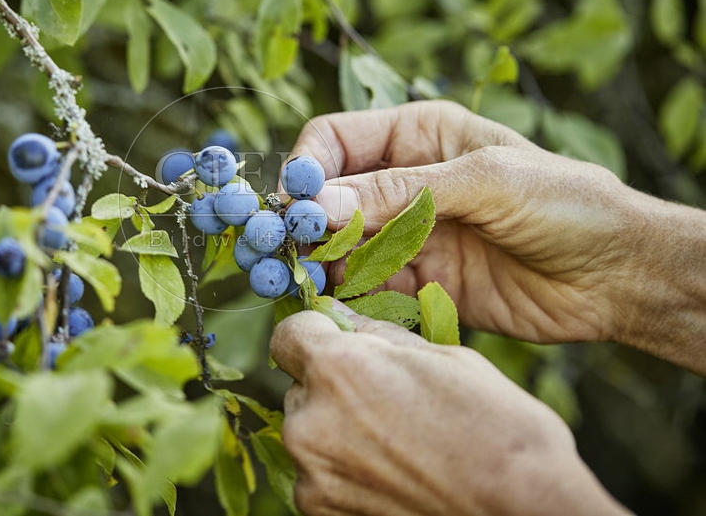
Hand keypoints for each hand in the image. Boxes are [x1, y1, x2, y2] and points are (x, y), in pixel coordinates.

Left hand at [270, 310, 627, 515]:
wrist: (525, 511)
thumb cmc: (498, 429)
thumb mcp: (442, 358)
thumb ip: (377, 336)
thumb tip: (341, 317)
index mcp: (338, 368)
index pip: (289, 335)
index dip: (316, 334)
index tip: (339, 343)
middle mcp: (310, 420)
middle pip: (300, 387)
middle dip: (332, 387)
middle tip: (385, 401)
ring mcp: (313, 473)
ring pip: (309, 433)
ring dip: (336, 431)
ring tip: (395, 444)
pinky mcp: (321, 512)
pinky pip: (319, 476)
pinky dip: (344, 473)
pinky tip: (391, 476)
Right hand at [286, 100, 705, 372]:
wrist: (618, 276)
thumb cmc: (565, 203)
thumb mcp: (485, 181)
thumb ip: (402, 192)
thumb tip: (320, 205)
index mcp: (417, 137)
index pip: (334, 141)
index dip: (306, 168)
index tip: (295, 205)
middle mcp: (403, 183)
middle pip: (328, 198)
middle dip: (304, 224)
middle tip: (286, 253)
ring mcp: (409, 236)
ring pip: (339, 247)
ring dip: (320, 264)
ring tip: (308, 285)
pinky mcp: (419, 284)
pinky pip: (367, 290)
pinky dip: (348, 299)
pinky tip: (342, 308)